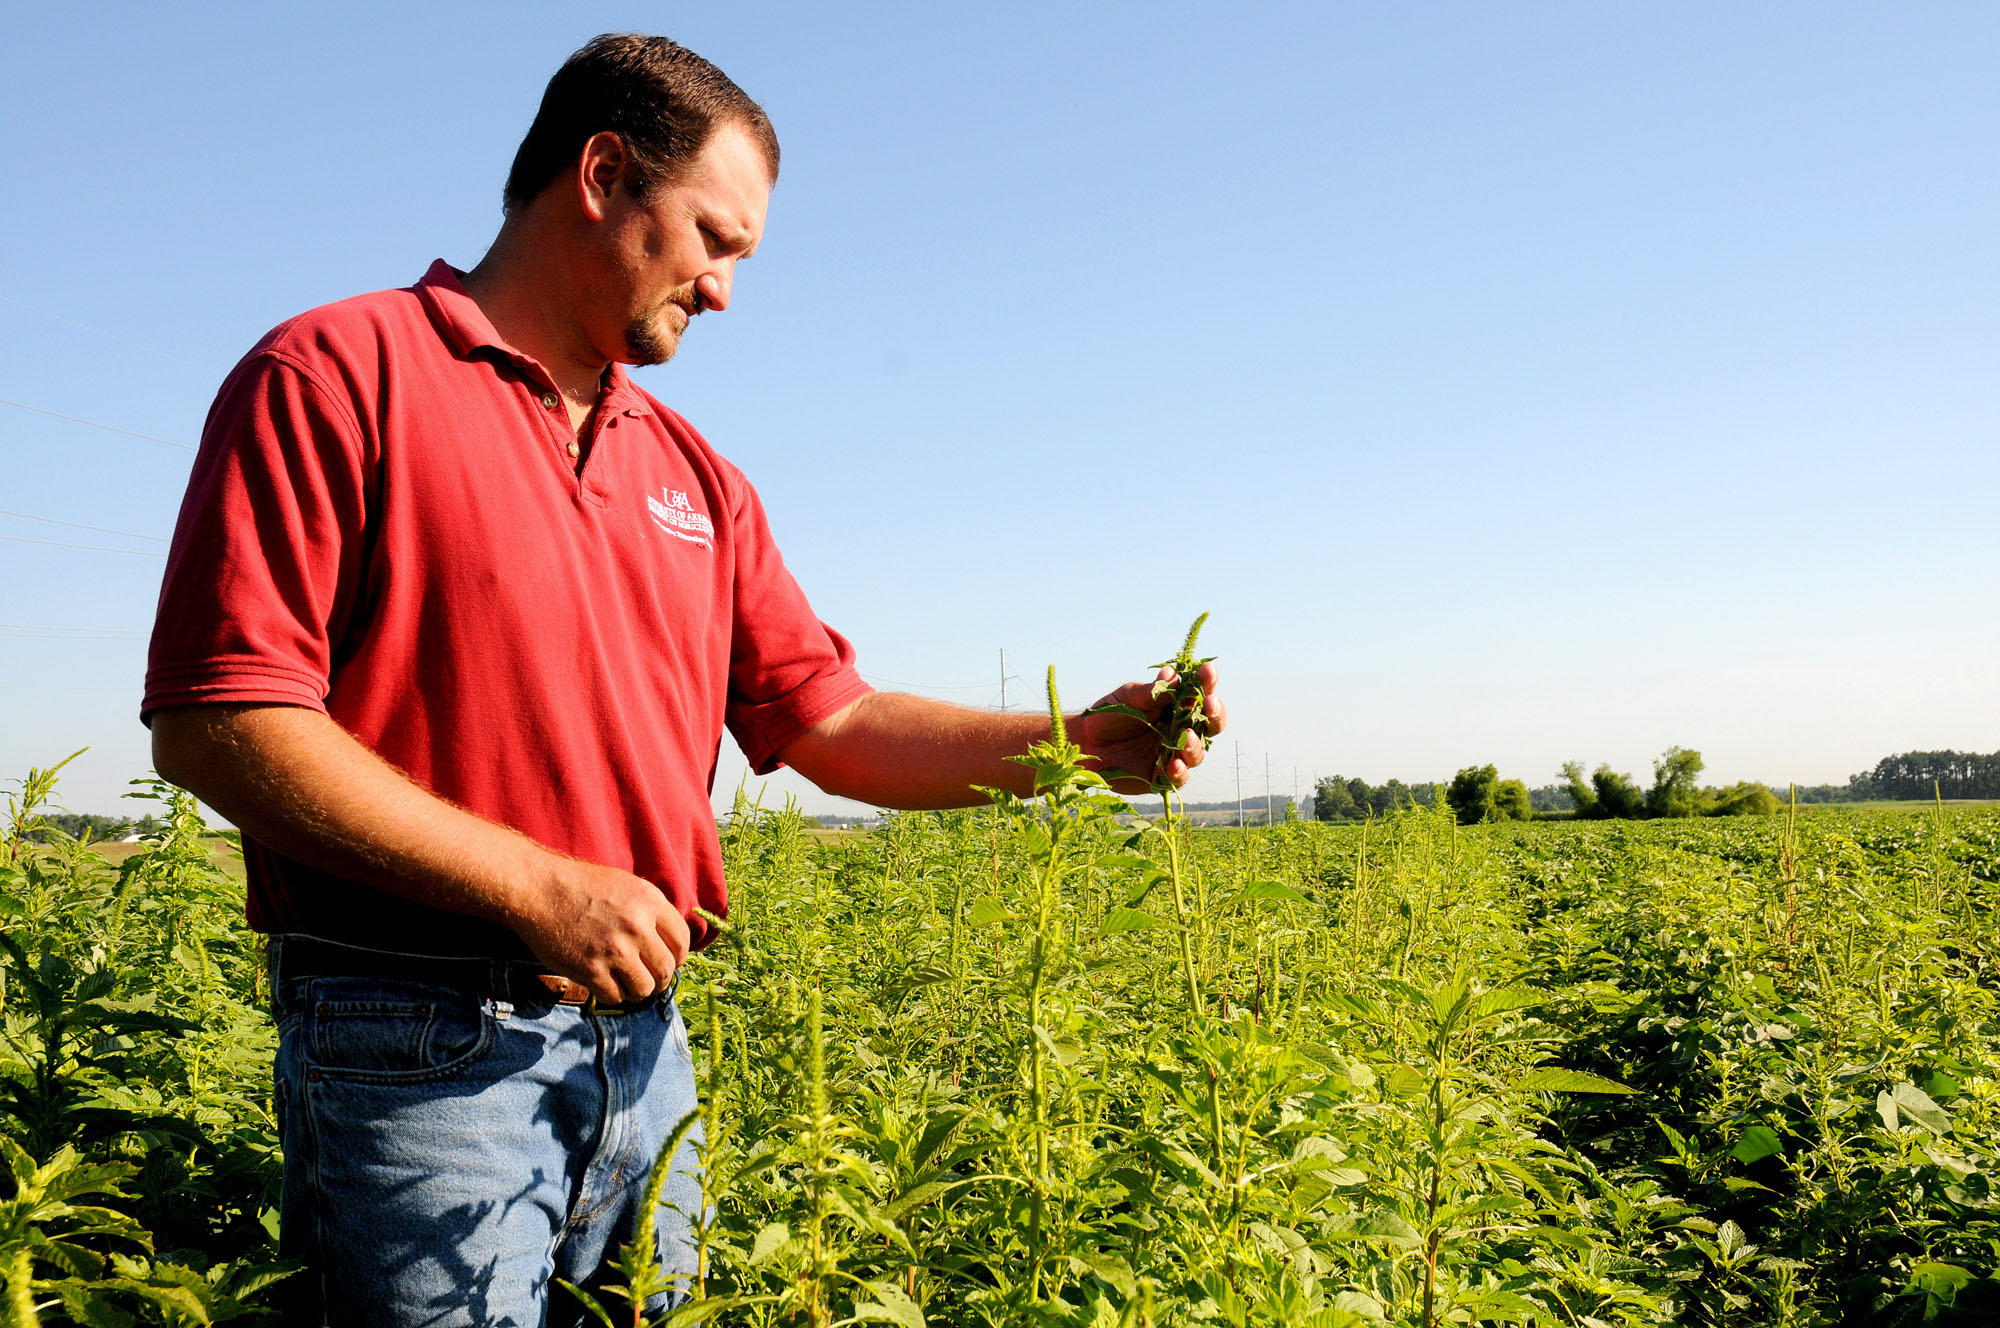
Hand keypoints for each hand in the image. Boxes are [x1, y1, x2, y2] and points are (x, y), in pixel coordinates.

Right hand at [517, 859, 690, 1004]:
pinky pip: (615, 997)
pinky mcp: (590, 970)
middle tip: (650, 979)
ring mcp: (614, 950)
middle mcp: (636, 927)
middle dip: (661, 979)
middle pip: (667, 969)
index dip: (678, 956)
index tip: (668, 961)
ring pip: (645, 989)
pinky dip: (614, 995)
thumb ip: (651, 910)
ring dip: (638, 990)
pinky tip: (606, 984)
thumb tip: (670, 942)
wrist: (539, 889)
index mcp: (649, 902)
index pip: (682, 941)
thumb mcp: (626, 885)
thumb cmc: (582, 886)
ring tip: (628, 984)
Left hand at [1074, 661, 1226, 794]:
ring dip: (1195, 744)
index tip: (1208, 671)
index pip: (1199, 693)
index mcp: (1177, 706)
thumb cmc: (1109, 714)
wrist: (1086, 742)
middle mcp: (1181, 730)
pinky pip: (1179, 777)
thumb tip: (1172, 674)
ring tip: (1186, 736)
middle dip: (1214, 714)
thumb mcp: (1128, 698)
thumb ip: (1150, 692)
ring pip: (1197, 752)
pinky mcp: (1162, 776)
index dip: (1208, 682)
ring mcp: (1174, 754)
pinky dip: (1179, 772)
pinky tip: (1174, 765)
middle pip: (1210, 724)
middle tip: (1210, 704)